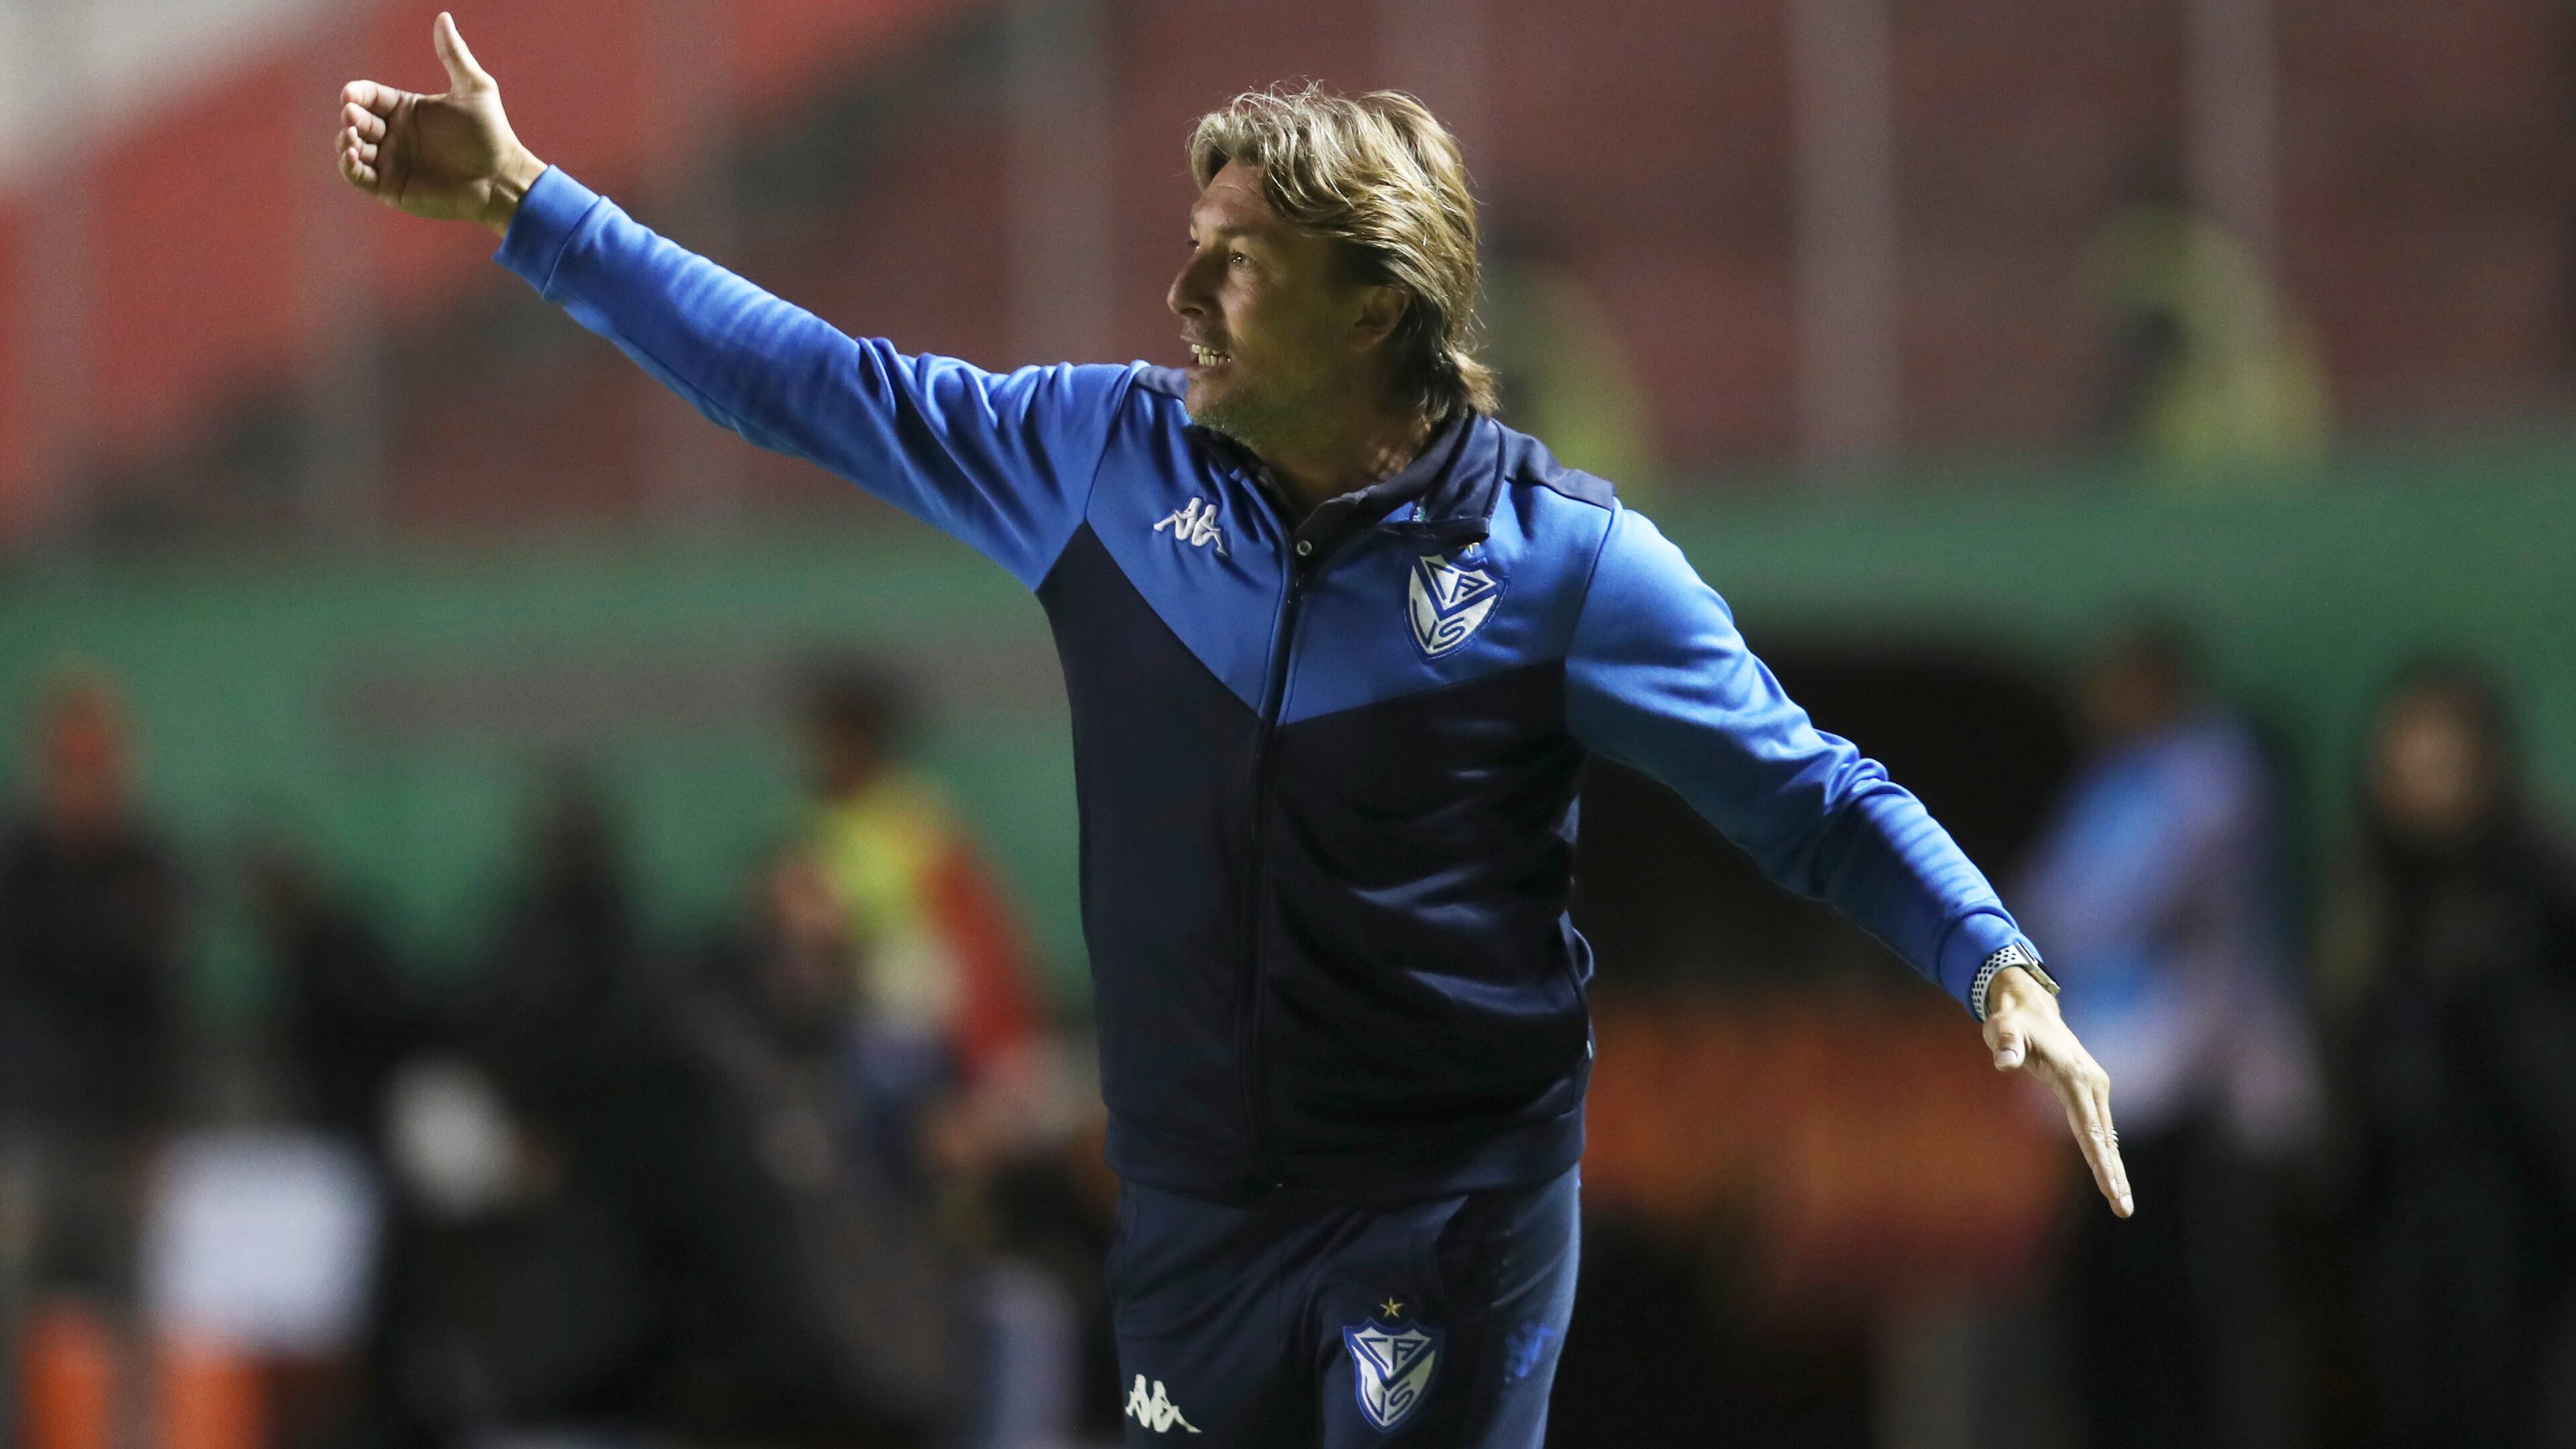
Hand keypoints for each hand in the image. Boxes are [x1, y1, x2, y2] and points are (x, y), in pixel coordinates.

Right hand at [335, 12, 545, 234]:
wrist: (502, 179)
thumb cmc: (491, 134)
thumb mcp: (475, 88)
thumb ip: (455, 55)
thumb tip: (443, 17)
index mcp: (407, 109)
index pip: (369, 96)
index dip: (356, 94)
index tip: (351, 95)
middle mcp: (395, 134)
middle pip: (356, 120)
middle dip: (350, 116)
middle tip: (353, 116)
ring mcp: (391, 161)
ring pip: (351, 147)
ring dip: (345, 140)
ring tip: (354, 138)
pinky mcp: (391, 188)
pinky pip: (357, 177)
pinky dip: (348, 168)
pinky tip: (354, 157)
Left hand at [1985, 966, 2132, 1216]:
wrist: (2030, 1008)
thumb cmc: (2013, 1022)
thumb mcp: (2005, 1030)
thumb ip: (2007, 1045)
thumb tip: (2003, 1061)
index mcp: (2076, 1078)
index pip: (2089, 1128)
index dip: (2099, 1160)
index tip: (2110, 1188)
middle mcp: (2093, 1084)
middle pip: (2104, 1138)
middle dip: (2114, 1175)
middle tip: (2123, 1209)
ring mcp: (2095, 1087)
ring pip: (2106, 1136)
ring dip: (2114, 1169)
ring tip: (2122, 1205)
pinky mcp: (2091, 1090)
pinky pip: (2100, 1128)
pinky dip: (2107, 1154)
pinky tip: (2112, 1177)